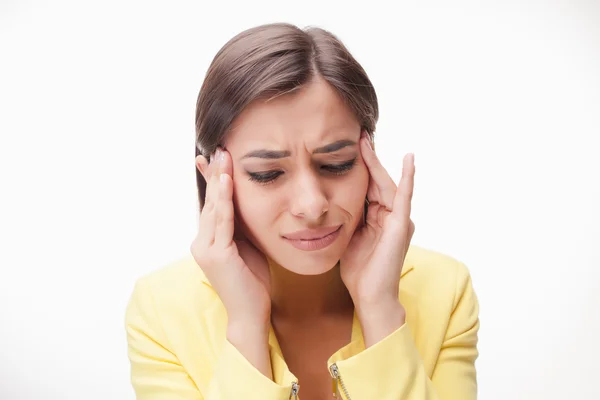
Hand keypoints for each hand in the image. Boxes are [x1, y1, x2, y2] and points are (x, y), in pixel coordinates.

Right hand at [191, 147, 270, 326]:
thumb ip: (242, 228)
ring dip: (219, 179)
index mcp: (209, 241)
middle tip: (220, 148)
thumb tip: (247, 205)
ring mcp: (206, 248)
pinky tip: (226, 181)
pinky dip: (223, 199)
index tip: (216, 158)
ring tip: (223, 156)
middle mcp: (202, 242)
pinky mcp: (215, 254)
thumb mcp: (247, 247)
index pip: (212, 205)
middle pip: (210, 201)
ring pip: (213, 207)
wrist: (251, 314)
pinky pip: (221, 221)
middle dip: (215, 173)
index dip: (214, 181)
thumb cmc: (252, 282)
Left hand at [340, 132, 414, 313]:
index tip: (349, 146)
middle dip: (367, 158)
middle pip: (377, 181)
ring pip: (387, 184)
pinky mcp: (401, 225)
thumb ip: (345, 218)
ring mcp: (397, 219)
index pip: (367, 186)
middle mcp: (390, 215)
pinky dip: (408, 177)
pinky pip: (404, 197)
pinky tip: (408, 159)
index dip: (359, 167)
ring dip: (377, 163)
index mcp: (377, 218)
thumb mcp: (347, 237)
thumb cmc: (358, 271)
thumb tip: (329, 203)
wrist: (369, 296)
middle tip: (358, 135)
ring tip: (367, 141)